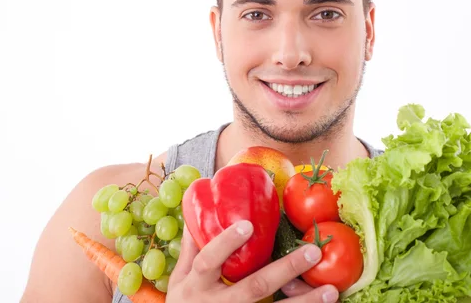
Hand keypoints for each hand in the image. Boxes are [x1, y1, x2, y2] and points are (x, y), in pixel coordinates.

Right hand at [166, 220, 339, 302]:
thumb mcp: (179, 279)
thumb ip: (191, 250)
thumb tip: (197, 215)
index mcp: (196, 284)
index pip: (209, 261)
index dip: (226, 243)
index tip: (248, 225)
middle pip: (254, 288)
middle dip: (285, 269)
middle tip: (312, 252)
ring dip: (305, 302)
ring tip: (331, 290)